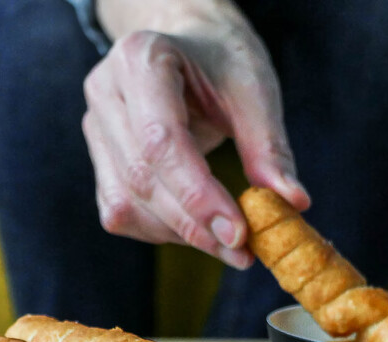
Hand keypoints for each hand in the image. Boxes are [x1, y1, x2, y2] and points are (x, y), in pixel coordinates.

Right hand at [82, 0, 309, 268]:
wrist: (189, 44)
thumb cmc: (222, 60)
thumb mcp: (255, 90)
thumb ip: (268, 147)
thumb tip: (292, 204)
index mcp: (141, 60)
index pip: (161, 141)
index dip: (198, 195)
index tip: (238, 233)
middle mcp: (106, 92)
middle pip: (142, 178)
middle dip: (195, 225)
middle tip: (243, 252)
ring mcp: (95, 128)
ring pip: (126, 203)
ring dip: (178, 234)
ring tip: (227, 243)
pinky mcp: (99, 158)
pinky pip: (120, 211)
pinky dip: (159, 230)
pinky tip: (196, 228)